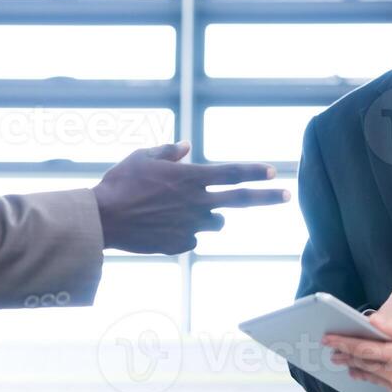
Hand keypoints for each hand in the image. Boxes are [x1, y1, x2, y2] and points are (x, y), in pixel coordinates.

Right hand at [92, 141, 288, 253]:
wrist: (103, 220)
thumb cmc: (120, 183)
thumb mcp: (142, 157)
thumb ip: (168, 152)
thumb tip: (186, 146)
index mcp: (191, 178)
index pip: (232, 173)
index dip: (254, 171)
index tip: (272, 171)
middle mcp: (197, 203)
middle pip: (240, 200)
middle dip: (267, 197)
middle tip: (287, 195)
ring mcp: (190, 226)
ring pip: (216, 222)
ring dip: (211, 216)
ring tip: (186, 210)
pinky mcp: (180, 244)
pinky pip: (192, 237)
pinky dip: (185, 231)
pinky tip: (162, 226)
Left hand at [324, 309, 391, 391]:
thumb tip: (374, 321)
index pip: (363, 349)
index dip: (343, 344)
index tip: (329, 339)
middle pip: (363, 365)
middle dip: (346, 357)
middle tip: (332, 352)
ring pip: (373, 377)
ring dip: (358, 369)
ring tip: (346, 365)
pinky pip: (386, 387)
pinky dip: (377, 379)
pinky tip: (372, 375)